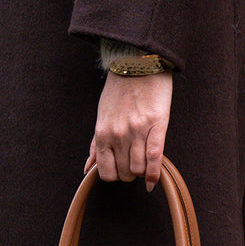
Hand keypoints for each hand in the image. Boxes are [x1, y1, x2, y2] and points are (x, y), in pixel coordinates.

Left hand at [85, 71, 172, 191]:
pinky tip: (152, 181)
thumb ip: (96, 145)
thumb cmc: (119, 91)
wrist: (138, 64)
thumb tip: (87, 169)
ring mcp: (137, 130)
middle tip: (133, 162)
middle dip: (129, 173)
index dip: (114, 176)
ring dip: (141, 172)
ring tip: (143, 162)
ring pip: (138, 169)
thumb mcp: (102, 117)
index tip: (120, 169)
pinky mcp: (157, 124)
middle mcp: (118, 135)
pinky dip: (154, 174)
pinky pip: (155, 158)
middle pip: (124, 173)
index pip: (106, 173)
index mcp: (103, 133)